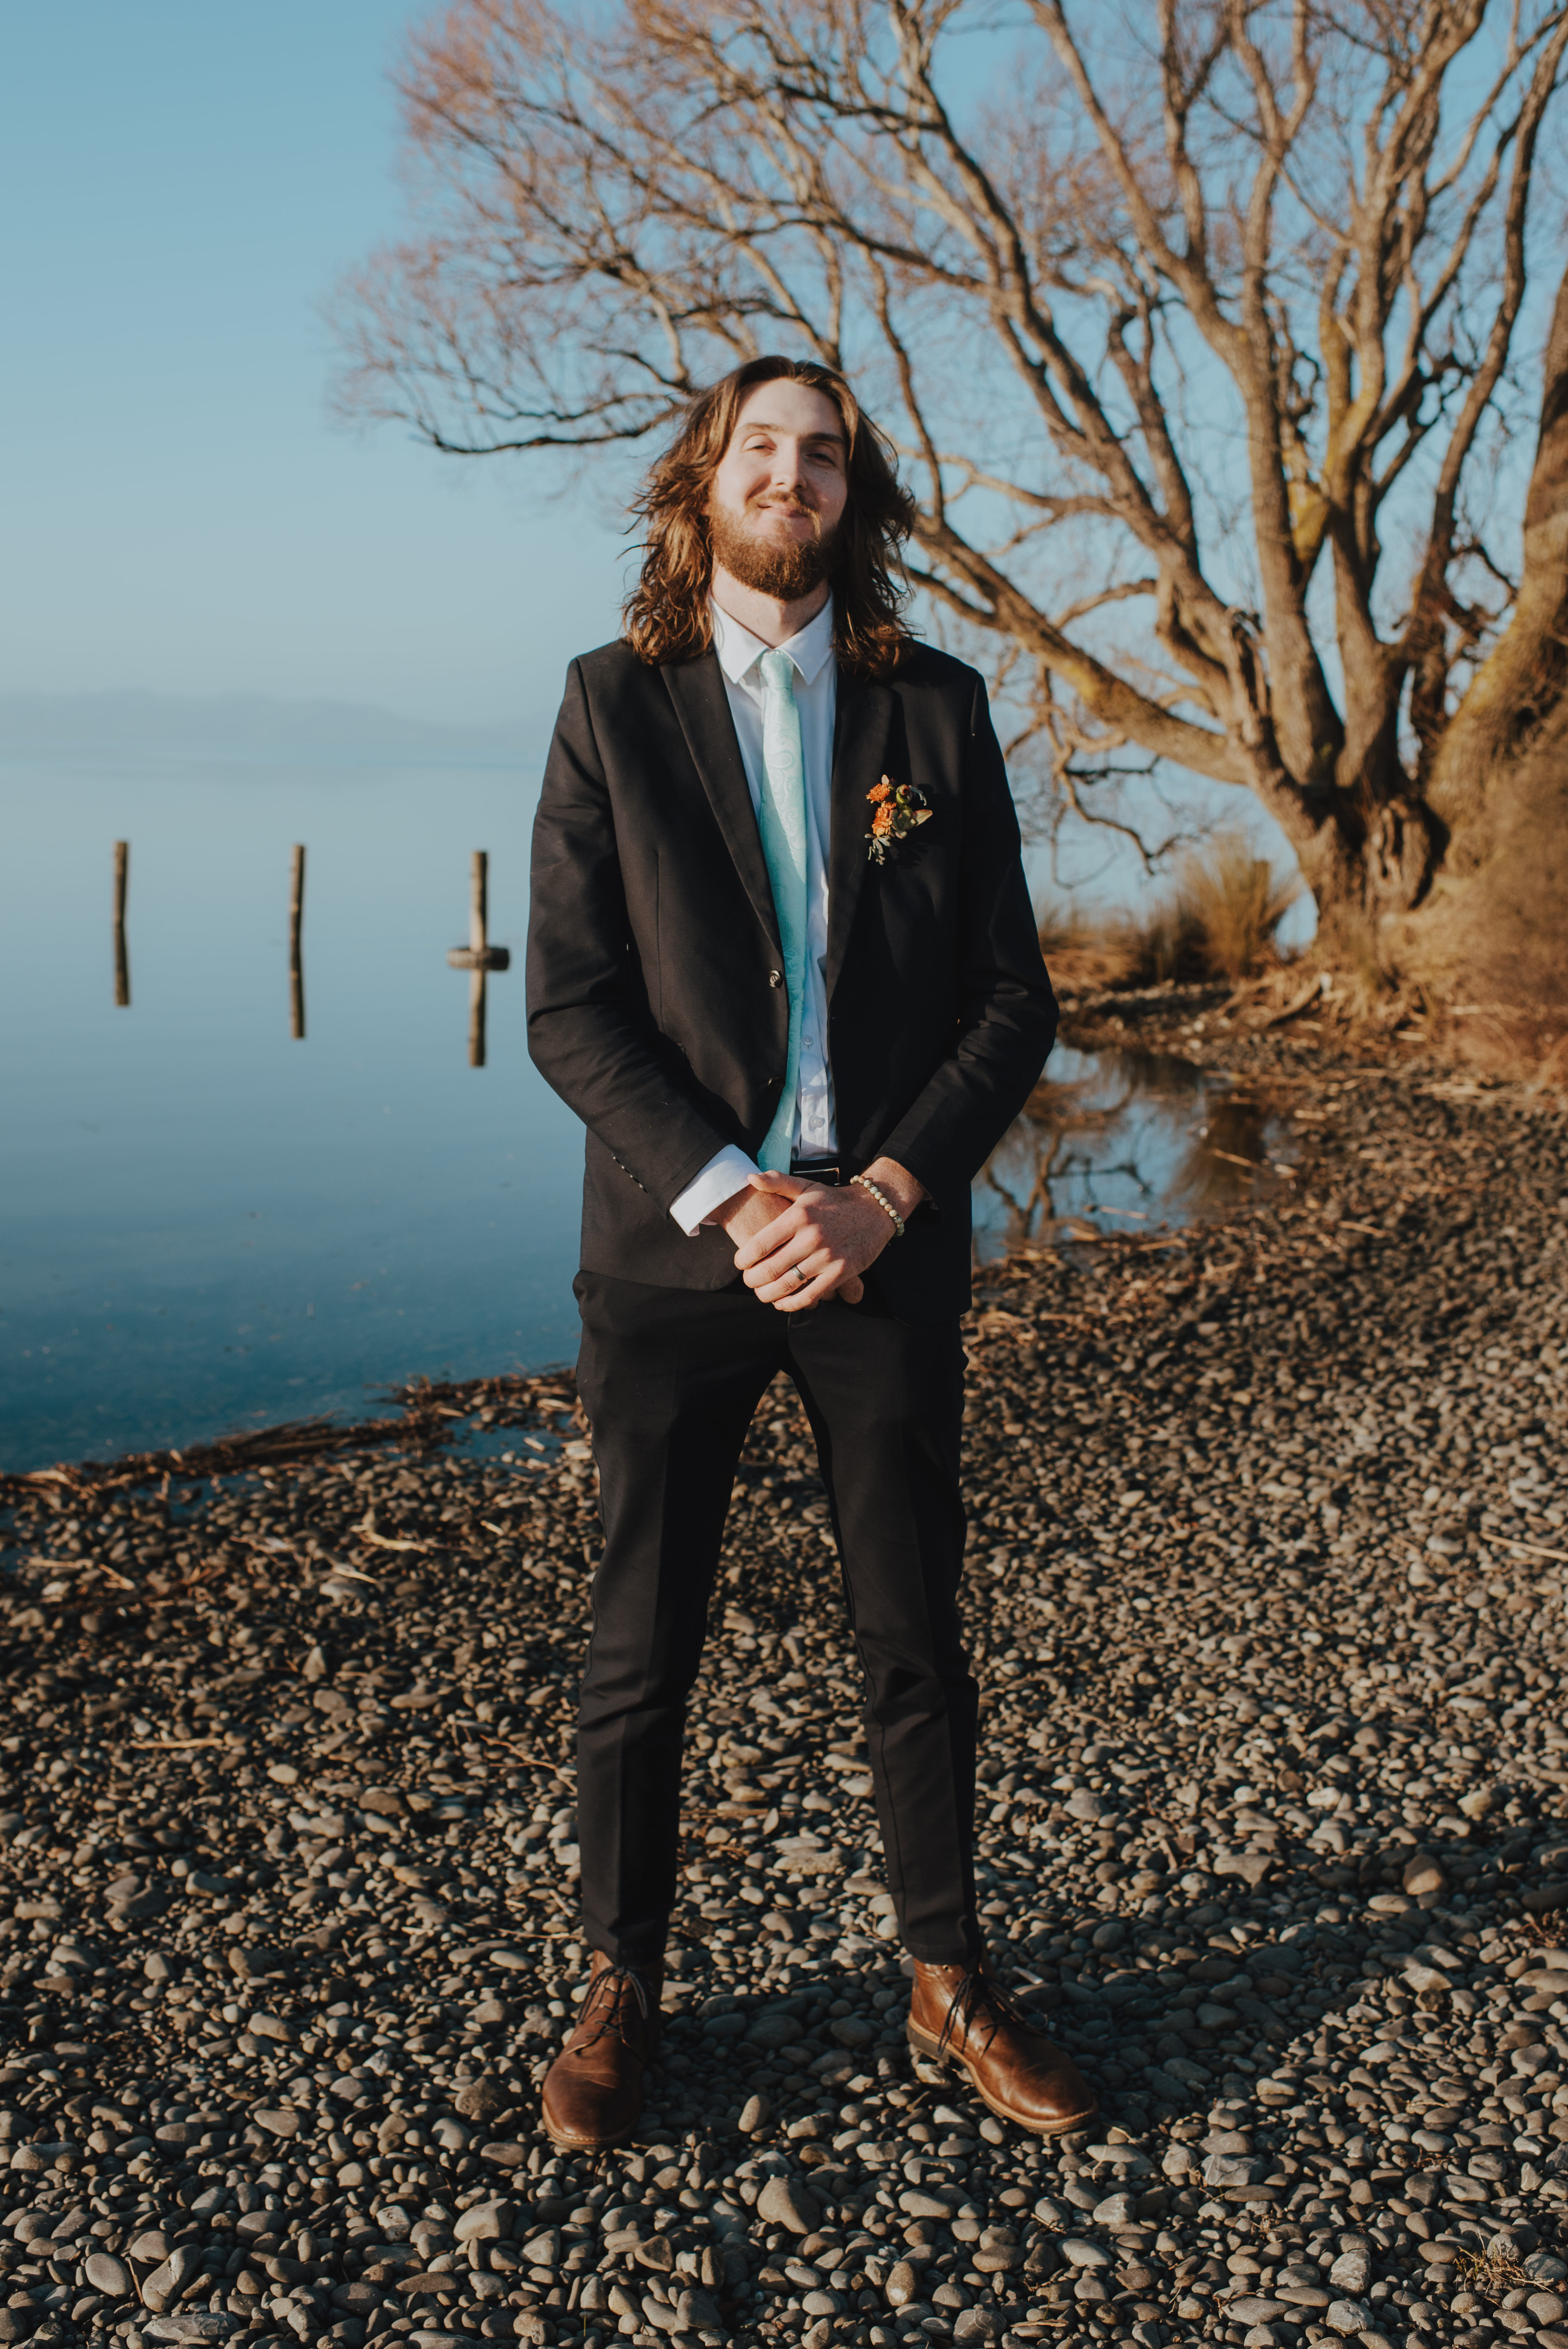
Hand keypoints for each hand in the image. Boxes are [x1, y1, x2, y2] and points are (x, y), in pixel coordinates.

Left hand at [717, 1160, 924, 1311]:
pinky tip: (782, 1303)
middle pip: (769, 1269)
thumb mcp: (806, 1187)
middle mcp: (811, 1237)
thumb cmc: (834, 1200)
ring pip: (787, 1285)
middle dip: (752, 1280)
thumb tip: (749, 1176)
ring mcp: (827, 1256)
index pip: (759, 1245)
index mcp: (798, 1216)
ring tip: (762, 1293)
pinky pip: (810, 1296)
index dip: (743, 1260)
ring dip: (768, 1295)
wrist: (875, 1209)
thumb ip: (777, 1181)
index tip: (740, 1264)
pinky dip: (792, 1304)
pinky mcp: (841, 1272)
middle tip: (749, 1281)